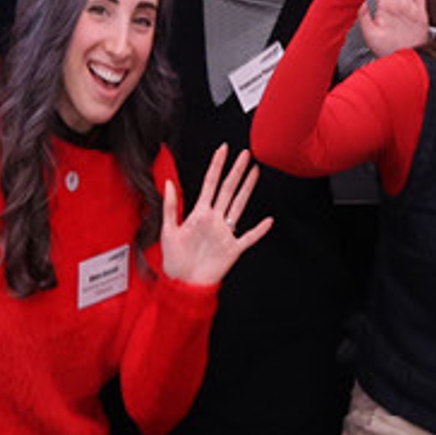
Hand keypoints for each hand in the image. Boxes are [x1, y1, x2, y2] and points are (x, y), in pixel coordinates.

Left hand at [156, 153, 273, 287]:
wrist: (183, 284)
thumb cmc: (174, 260)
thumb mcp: (167, 231)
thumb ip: (170, 207)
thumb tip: (168, 183)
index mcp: (199, 214)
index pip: (210, 184)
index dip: (216, 166)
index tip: (223, 149)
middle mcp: (214, 220)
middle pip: (228, 190)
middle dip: (236, 171)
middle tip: (246, 154)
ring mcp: (225, 233)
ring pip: (239, 206)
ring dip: (247, 189)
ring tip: (255, 172)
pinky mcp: (232, 249)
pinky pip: (248, 238)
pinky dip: (258, 230)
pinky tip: (268, 221)